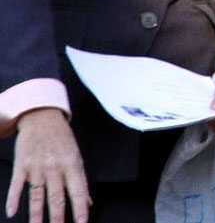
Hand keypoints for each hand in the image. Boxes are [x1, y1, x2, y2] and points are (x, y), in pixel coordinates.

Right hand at [5, 108, 89, 222]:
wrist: (43, 117)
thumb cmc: (62, 138)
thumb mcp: (76, 156)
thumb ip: (80, 181)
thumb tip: (88, 202)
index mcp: (72, 164)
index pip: (78, 191)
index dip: (80, 209)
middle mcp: (55, 167)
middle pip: (56, 197)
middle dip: (58, 218)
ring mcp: (37, 167)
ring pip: (37, 196)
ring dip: (36, 215)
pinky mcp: (22, 165)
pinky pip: (17, 185)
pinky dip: (13, 199)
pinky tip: (11, 212)